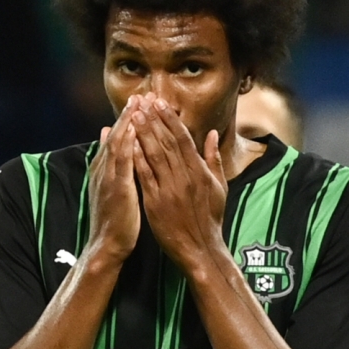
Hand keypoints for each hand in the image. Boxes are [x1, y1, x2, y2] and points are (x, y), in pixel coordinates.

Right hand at [86, 103, 142, 263]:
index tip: (137, 103)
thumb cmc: (115, 221)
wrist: (107, 245)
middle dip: (127, 115)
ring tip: (137, 104)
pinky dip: (127, 143)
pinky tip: (134, 130)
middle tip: (138, 95)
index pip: (115, 139)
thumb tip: (109, 143)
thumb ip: (112, 167)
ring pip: (117, 143)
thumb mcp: (112, 190)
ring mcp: (108, 177)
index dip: (126, 120)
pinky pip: (122, 161)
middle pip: (115, 135)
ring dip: (127, 123)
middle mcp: (104, 170)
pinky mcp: (116, 188)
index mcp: (105, 170)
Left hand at [129, 99, 227, 272]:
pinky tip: (128, 145)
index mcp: (199, 171)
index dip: (170, 119)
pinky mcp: (156, 202)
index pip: (183, 138)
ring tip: (133, 115)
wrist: (200, 248)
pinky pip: (145, 176)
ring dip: (143, 133)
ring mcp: (169, 189)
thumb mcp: (220, 187)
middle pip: (167, 142)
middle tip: (143, 101)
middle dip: (153, 119)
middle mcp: (185, 176)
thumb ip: (214, 159)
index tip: (160, 103)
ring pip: (155, 155)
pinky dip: (137, 159)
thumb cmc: (210, 219)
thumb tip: (213, 134)